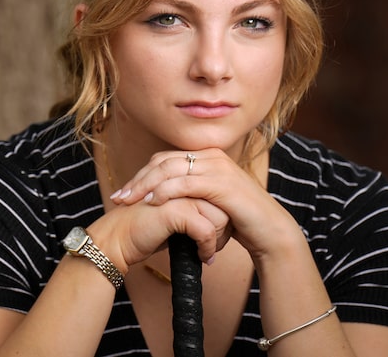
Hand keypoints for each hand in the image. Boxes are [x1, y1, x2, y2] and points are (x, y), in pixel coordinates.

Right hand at [91, 190, 229, 269]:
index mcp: (179, 179)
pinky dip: (207, 247)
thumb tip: (222, 219)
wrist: (116, 239)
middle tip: (213, 247)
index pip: (215, 193)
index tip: (217, 238)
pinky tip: (202, 257)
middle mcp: (180, 182)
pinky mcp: (175, 211)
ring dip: (218, 239)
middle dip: (223, 229)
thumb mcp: (173, 216)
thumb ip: (192, 210)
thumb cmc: (142, 231)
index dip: (221, 216)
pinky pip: (206, 230)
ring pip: (219, 216)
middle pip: (221, 203)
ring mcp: (178, 195)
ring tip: (207, 252)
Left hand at [111, 148, 295, 258]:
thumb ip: (188, 193)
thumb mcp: (208, 201)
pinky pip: (185, 184)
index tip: (123, 192)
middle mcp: (211, 156)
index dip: (141, 175)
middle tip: (118, 197)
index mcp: (206, 157)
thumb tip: (160, 198)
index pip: (163, 160)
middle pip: (162, 162)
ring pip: (169, 170)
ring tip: (129, 201)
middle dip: (137, 180)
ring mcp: (217, 167)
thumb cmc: (238, 220)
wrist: (269, 232)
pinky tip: (151, 203)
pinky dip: (165, 192)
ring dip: (145, 186)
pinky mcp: (222, 183)